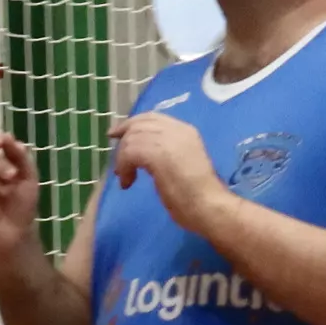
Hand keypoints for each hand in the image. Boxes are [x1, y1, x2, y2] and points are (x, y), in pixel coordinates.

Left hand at [110, 110, 223, 228]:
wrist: (210, 206)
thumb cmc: (200, 196)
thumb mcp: (184, 164)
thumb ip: (168, 153)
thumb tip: (145, 155)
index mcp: (186, 131)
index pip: (153, 118)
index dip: (133, 124)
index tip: (118, 135)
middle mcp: (177, 130)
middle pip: (140, 124)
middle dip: (123, 138)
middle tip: (115, 157)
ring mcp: (168, 140)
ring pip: (132, 138)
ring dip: (122, 158)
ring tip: (125, 177)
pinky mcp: (158, 154)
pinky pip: (129, 152)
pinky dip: (124, 167)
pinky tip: (128, 183)